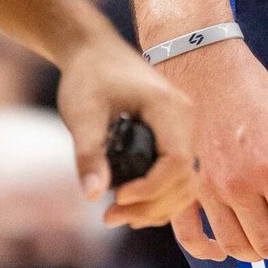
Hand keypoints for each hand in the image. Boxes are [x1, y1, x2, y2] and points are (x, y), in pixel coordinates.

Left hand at [55, 35, 201, 234]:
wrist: (93, 51)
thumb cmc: (88, 76)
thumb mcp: (82, 113)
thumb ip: (88, 153)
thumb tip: (93, 195)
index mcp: (169, 108)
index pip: (177, 163)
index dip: (151, 189)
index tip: (116, 199)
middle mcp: (185, 120)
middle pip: (186, 179)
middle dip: (151, 205)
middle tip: (109, 217)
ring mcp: (183, 129)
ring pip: (185, 183)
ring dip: (156, 207)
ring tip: (115, 216)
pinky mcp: (174, 137)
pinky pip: (177, 176)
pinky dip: (158, 197)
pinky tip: (130, 208)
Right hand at [161, 36, 267, 267]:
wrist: (201, 62)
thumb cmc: (251, 89)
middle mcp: (238, 185)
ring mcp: (205, 189)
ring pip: (234, 246)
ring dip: (255, 253)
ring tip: (265, 241)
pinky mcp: (182, 186)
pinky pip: (191, 236)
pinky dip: (209, 251)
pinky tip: (222, 249)